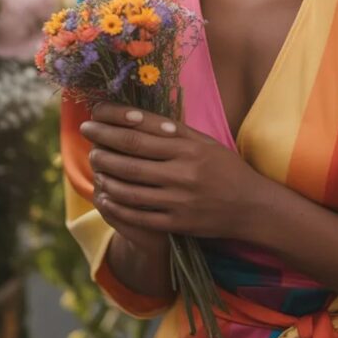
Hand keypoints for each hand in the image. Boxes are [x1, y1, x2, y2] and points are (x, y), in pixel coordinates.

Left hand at [79, 101, 263, 242]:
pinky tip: (104, 195)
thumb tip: (136, 116)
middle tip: (86, 136)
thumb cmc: (225, 168)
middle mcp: (183, 170)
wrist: (251, 206)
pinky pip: (138, 215)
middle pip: (130, 157)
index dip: (112, 121)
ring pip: (129, 187)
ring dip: (105, 174)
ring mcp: (179, 199)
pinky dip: (116, 205)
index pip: (139, 130)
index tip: (94, 114)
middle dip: (102, 144)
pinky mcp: (177, 223)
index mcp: (188, 146)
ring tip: (94, 164)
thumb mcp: (204, 142)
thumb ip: (173, 131)